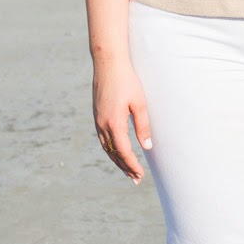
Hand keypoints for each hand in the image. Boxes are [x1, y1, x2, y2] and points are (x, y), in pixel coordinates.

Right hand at [91, 53, 152, 183]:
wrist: (108, 63)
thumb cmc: (127, 81)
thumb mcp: (139, 103)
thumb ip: (143, 126)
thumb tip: (147, 147)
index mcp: (114, 123)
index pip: (123, 152)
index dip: (132, 165)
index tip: (140, 175)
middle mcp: (102, 124)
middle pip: (113, 153)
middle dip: (124, 167)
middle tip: (135, 179)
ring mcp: (98, 120)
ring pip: (106, 147)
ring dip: (116, 159)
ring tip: (127, 169)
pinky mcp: (97, 115)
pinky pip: (102, 138)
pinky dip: (110, 149)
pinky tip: (116, 151)